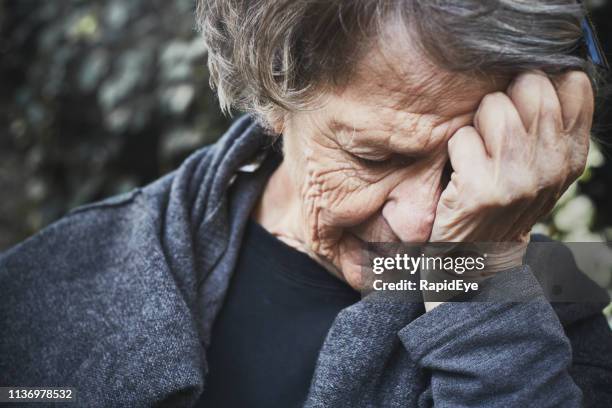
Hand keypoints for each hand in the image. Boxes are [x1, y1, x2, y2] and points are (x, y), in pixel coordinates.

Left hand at [430, 70, 593, 243]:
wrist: (479, 259)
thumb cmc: (504, 202)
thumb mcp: (540, 169)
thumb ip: (548, 127)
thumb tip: (545, 71)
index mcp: (571, 156)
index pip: (572, 83)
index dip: (541, 83)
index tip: (522, 104)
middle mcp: (552, 166)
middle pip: (531, 84)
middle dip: (503, 96)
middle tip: (492, 128)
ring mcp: (518, 179)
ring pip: (494, 106)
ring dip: (476, 122)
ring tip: (477, 148)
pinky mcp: (481, 191)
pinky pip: (462, 137)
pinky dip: (455, 148)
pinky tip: (460, 170)